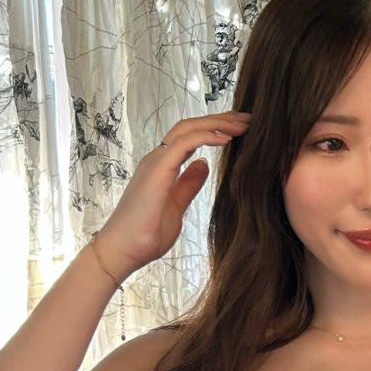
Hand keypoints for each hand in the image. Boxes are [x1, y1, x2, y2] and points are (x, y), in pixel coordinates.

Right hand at [94, 109, 251, 275]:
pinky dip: (206, 136)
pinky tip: (226, 138)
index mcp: (162, 167)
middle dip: (220, 120)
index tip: (240, 130)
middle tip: (247, 119)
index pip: (190, 138)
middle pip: (190, 127)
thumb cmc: (145, 235)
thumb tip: (203, 166)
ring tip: (242, 124)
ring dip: (217, 123)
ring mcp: (155, 163)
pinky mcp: (157, 170)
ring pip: (187, 129)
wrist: (122, 251)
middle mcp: (157, 159)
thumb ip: (189, 186)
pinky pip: (184, 144)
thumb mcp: (178, 206)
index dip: (214, 129)